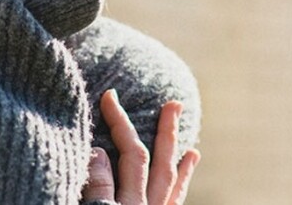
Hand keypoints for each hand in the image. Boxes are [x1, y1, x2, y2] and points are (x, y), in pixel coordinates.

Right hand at [82, 90, 199, 204]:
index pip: (131, 151)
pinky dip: (181, 187)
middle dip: (166, 131)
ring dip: (179, 163)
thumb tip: (98, 151)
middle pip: (160, 162)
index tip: (110, 97)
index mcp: (131, 200)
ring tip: (193, 150)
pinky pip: (175, 203)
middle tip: (175, 105)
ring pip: (172, 184)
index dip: (120, 121)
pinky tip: (184, 180)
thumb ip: (100, 187)